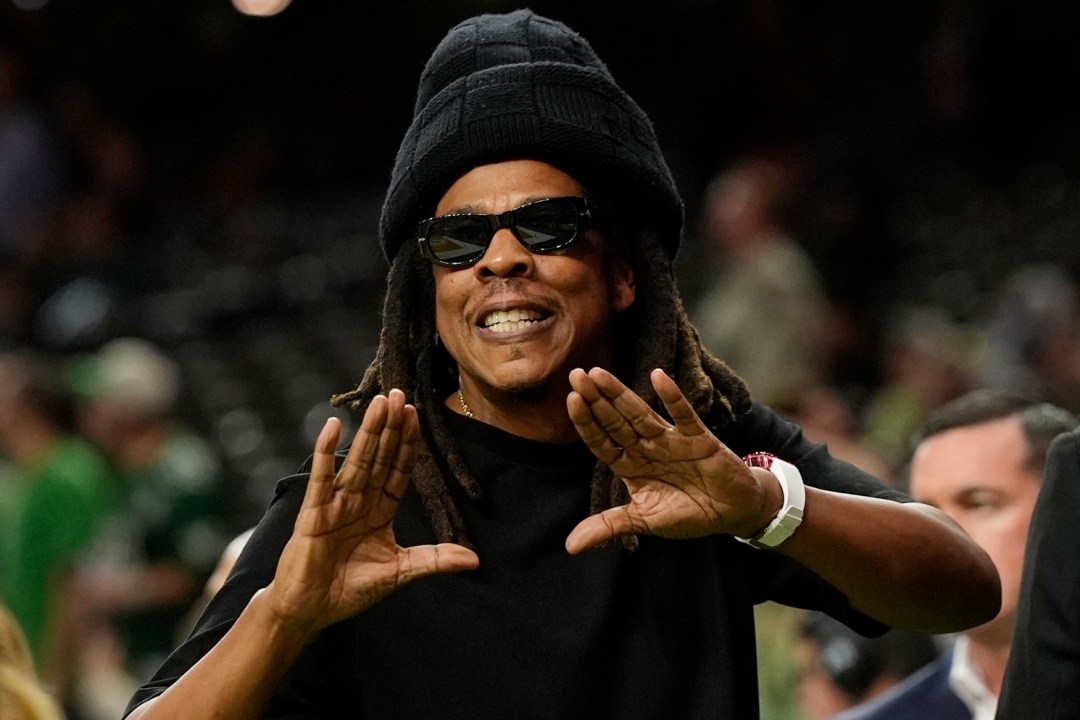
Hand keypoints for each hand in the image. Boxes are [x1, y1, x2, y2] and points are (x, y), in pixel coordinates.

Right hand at [265, 389, 478, 633]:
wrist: (310, 610)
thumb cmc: (350, 589)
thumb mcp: (399, 572)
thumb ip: (434, 560)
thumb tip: (474, 560)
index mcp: (380, 510)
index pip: (398, 469)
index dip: (408, 443)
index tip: (417, 414)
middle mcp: (360, 500)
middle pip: (380, 457)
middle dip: (392, 427)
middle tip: (401, 393)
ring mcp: (337, 504)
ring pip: (358, 461)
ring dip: (369, 431)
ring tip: (381, 402)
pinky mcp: (315, 513)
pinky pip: (323, 478)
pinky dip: (326, 452)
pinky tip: (334, 426)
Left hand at [565, 367, 769, 552]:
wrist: (731, 512)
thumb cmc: (687, 513)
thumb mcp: (644, 521)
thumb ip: (608, 526)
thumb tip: (570, 547)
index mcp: (630, 465)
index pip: (602, 441)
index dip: (587, 423)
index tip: (570, 401)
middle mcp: (646, 448)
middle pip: (616, 421)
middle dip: (596, 400)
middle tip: (576, 376)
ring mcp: (671, 440)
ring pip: (641, 414)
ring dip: (621, 394)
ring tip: (599, 374)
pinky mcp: (698, 438)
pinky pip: (683, 415)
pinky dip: (672, 397)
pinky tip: (658, 377)